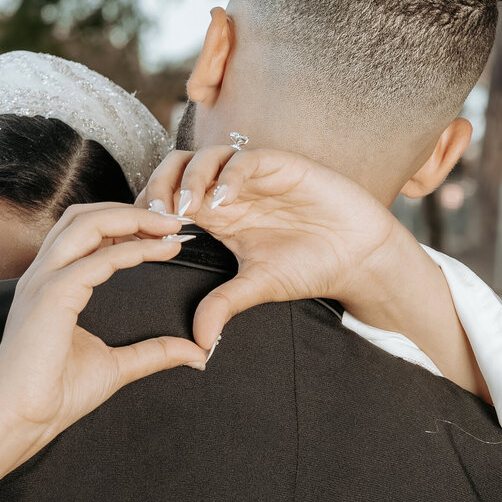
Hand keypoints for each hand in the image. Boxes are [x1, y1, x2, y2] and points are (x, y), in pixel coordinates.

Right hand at [0, 202, 206, 456]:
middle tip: (173, 221)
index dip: (126, 226)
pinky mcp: (51, 296)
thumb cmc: (53, 395)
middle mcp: (43, 275)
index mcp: (51, 285)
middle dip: (130, 210)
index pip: (85, 233)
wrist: (20, 420)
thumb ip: (153, 353)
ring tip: (169, 227)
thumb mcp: (115, 366)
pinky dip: (132, 250)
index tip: (166, 235)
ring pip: (86, 223)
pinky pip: (97, 259)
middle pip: (84, 216)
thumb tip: (194, 351)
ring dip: (132, 218)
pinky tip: (160, 251)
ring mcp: (44, 282)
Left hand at [137, 147, 486, 401]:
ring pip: (205, 156)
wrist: (358, 255)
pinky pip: (244, 158)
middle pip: (177, 168)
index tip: (142, 237)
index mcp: (216, 215)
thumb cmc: (309, 266)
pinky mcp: (280, 164)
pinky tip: (224, 202)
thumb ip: (224, 305)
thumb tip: (197, 344)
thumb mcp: (258, 287)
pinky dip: (228, 176)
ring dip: (189, 179)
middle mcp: (228, 190)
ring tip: (186, 209)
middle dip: (159, 186)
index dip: (150, 210)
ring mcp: (252, 175)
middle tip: (156, 216)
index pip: (169, 197)